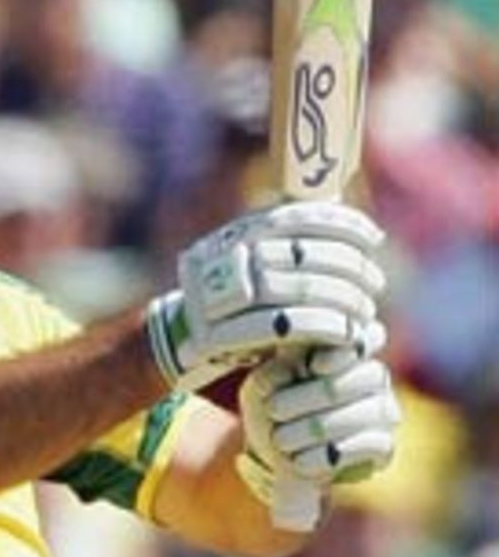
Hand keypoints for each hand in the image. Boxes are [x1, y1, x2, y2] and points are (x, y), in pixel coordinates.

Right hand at [146, 200, 385, 392]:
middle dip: (350, 269)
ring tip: (365, 311)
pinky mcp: (217, 335)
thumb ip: (291, 246)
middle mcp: (223, 258)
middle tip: (377, 283)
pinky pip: (283, 327)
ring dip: (342, 302)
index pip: (297, 218)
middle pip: (303, 256)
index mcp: (236, 234)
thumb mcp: (256, 265)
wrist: (179, 342)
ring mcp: (216, 297)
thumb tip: (345, 215)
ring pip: (297, 291)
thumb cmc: (236, 304)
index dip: (341, 224)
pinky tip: (346, 333)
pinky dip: (323, 328)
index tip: (374, 238)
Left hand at [237, 331, 400, 531]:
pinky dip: (334, 453)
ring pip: (372, 410)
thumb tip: (290, 369)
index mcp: (347, 350)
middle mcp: (373, 376)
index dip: (346, 352)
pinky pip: (372, 445)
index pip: (367, 337)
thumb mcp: (261, 389)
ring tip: (281, 440)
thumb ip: (274, 373)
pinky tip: (301, 462)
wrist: (278, 457)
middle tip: (274, 410)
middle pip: (368, 375)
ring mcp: (383, 410)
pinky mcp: (384, 446)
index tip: (314, 366)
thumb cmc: (272, 411)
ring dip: (319, 427)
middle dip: (316, 393)